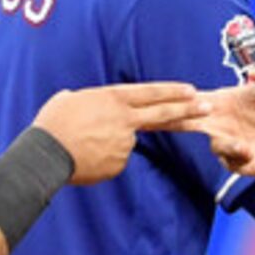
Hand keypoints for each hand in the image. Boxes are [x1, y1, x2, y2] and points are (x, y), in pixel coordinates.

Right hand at [32, 81, 204, 183]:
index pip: (151, 93)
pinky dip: (102, 159)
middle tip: (207, 107)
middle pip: (162, 113)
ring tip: (82, 144)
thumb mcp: (70, 99)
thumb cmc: (53, 123)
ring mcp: (124, 143)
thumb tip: (89, 105)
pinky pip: (114, 160)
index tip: (192, 90)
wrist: (46, 155)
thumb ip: (90, 101)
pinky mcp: (119, 164)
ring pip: (124, 142)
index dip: (172, 91)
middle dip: (188, 109)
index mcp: (113, 99)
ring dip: (108, 143)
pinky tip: (85, 157)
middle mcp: (125, 120)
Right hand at [189, 65, 254, 179]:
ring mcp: (231, 142)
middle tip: (192, 118)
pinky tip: (250, 153)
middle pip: (193, 122)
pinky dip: (237, 157)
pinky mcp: (240, 162)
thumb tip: (253, 72)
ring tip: (242, 145)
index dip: (184, 98)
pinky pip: (229, 161)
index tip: (182, 96)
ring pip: (215, 144)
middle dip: (183, 121)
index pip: (197, 99)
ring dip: (224, 144)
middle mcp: (225, 122)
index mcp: (229, 101)